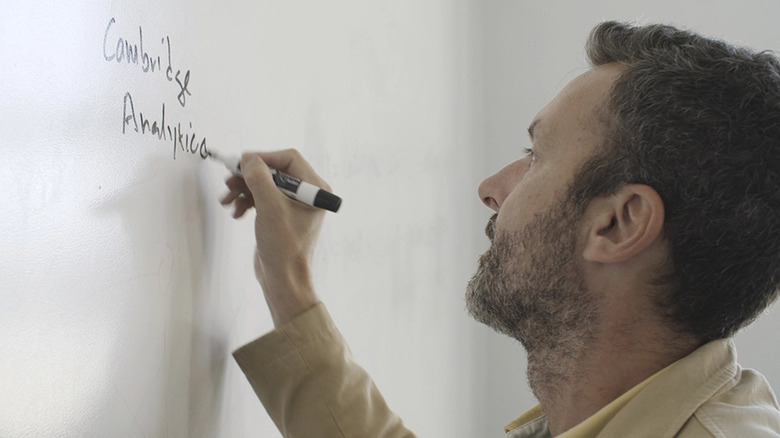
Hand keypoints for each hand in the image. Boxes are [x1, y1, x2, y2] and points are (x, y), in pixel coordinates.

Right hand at [220, 149, 328, 326]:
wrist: (282, 278)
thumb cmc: (284, 247)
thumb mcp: (270, 208)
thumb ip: (259, 179)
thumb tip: (248, 159)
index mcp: (315, 188)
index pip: (289, 158)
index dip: (264, 158)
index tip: (242, 163)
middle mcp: (307, 194)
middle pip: (273, 171)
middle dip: (249, 177)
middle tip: (229, 182)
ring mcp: (293, 205)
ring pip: (264, 185)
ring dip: (243, 190)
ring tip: (227, 200)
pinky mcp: (280, 215)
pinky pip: (261, 198)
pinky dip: (246, 201)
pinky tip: (236, 212)